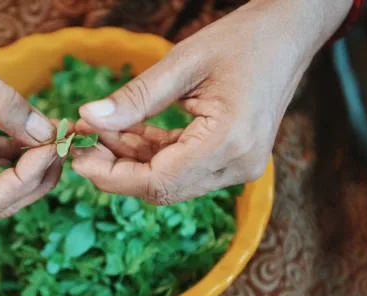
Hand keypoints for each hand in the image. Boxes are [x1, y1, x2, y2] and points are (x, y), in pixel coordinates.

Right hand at [0, 1, 60, 217]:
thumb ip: (4, 105)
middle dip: (37, 177)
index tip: (53, 145)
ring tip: (57, 133)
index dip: (27, 180)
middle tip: (64, 141)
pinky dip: (21, 153)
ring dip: (34, 166)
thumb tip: (47, 135)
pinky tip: (37, 129)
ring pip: (3, 188)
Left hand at [73, 0, 352, 204]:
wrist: (289, 36)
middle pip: (161, 188)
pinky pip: (182, 168)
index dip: (111, 175)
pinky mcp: (233, 161)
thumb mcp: (183, 62)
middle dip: (115, 170)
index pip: (157, 181)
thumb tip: (87, 118)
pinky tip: (128, 133)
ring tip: (101, 131)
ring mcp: (238, 167)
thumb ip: (134, 97)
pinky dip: (152, 153)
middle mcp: (237, 165)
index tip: (77, 155)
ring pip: (168, 181)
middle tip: (83, 141)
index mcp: (229, 142)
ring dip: (131, 161)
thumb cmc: (243, 40)